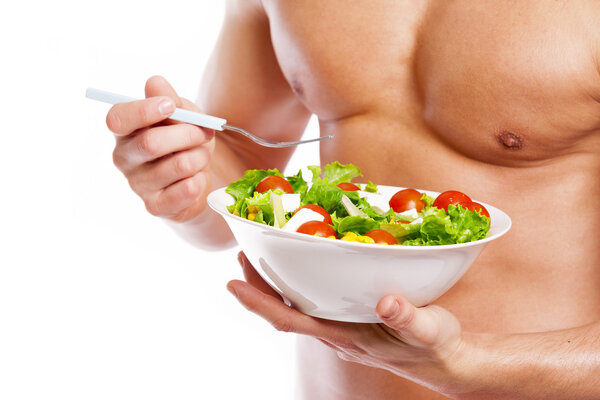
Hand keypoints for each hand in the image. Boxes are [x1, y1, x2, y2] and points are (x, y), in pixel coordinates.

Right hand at [106, 76, 214, 221]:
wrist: (197, 179)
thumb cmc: (185, 141)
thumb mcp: (184, 115)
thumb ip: (171, 100)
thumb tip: (156, 83)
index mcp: (125, 130)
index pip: (118, 119)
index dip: (144, 111)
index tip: (170, 106)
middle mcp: (124, 157)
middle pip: (151, 143)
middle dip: (187, 134)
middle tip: (204, 133)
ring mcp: (137, 185)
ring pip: (178, 166)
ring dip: (200, 157)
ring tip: (202, 156)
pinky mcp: (155, 206)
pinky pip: (186, 190)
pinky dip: (200, 179)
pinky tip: (197, 178)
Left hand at [227, 252, 471, 395]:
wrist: (449, 363)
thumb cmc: (438, 348)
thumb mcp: (430, 332)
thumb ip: (409, 319)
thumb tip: (387, 302)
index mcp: (347, 337)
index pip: (290, 320)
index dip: (259, 303)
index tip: (232, 283)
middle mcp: (337, 333)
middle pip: (285, 310)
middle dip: (259, 286)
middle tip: (241, 254)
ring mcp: (343, 328)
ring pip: (298, 306)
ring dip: (275, 285)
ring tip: (261, 257)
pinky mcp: (353, 321)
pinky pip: (316, 303)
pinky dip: (300, 285)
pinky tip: (302, 270)